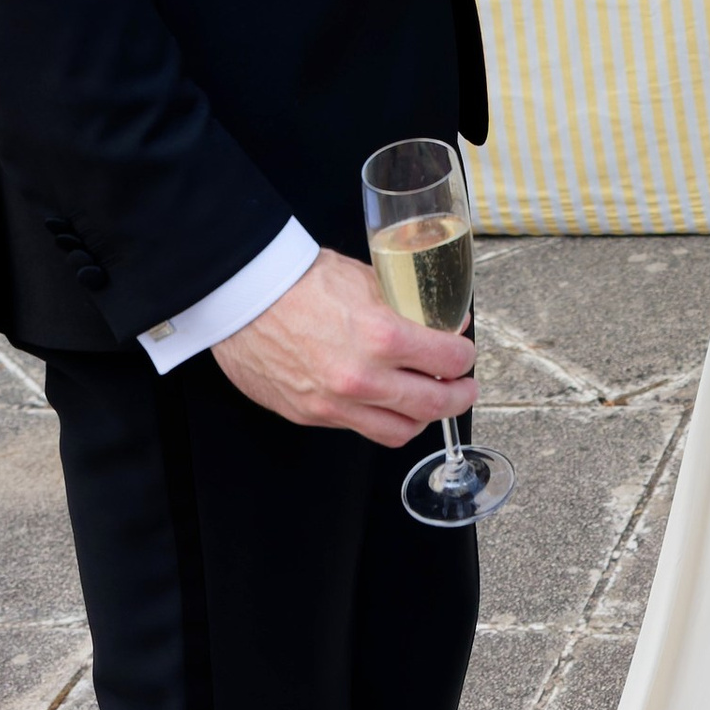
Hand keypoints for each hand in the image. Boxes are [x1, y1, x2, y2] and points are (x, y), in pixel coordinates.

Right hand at [212, 245, 472, 445]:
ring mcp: (335, 403)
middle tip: (464, 388)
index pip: (447, 360)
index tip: (464, 353)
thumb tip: (443, 321)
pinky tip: (386, 402)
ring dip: (423, 417)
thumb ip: (408, 304)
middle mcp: (362, 378)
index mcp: (381, 336)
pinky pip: (360, 429)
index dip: (464, 357)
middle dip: (459, 397)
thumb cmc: (300, 280)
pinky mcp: (312, 416)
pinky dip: (381, 419)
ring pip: (399, 430)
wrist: (244, 296)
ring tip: (429, 402)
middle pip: (433, 404)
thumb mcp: (367, 278)